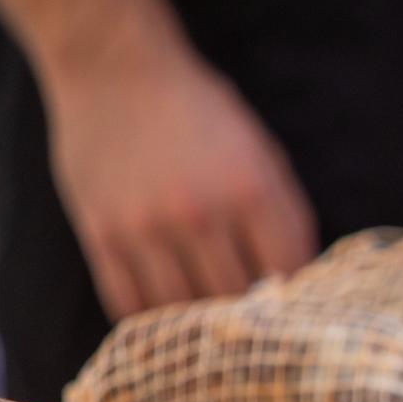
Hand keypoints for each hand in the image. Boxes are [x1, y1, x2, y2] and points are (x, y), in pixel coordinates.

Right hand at [41, 45, 317, 319]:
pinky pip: (127, 303)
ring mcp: (145, 227)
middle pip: (233, 300)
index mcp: (249, 190)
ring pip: (180, 311)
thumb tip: (302, 282)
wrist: (113, 67)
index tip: (294, 314)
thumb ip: (284, 215)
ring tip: (208, 334)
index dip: (295, 302)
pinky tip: (164, 322)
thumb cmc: (199, 112)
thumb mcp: (261, 152)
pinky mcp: (100, 233)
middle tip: (252, 334)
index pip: (286, 274)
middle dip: (247, 321)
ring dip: (197, 329)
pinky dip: (149, 322)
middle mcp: (198, 213)